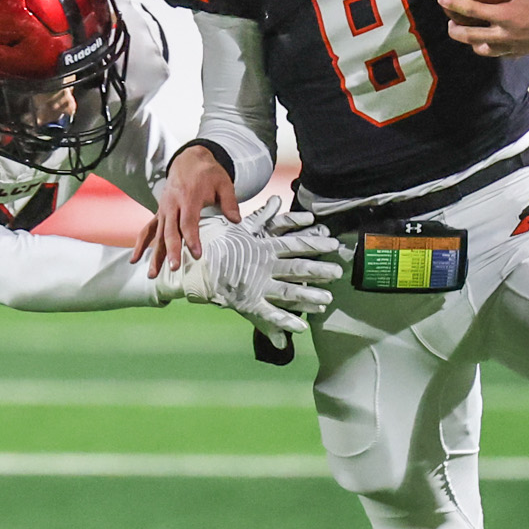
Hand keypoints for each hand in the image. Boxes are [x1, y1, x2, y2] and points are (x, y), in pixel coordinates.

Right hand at [131, 144, 238, 276]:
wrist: (188, 159)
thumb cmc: (208, 173)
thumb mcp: (224, 182)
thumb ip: (230, 201)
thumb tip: (236, 220)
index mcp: (188, 197)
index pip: (188, 221)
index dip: (192, 238)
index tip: (197, 254)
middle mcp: (172, 204)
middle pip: (170, 231)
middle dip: (171, 250)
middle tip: (175, 267)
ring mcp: (163, 210)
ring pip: (157, 234)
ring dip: (155, 254)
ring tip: (152, 274)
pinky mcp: (159, 213)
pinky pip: (147, 230)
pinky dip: (140, 244)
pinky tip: (134, 260)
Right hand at [168, 196, 342, 335]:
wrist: (189, 262)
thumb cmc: (215, 242)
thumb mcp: (240, 227)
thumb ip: (262, 215)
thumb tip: (277, 200)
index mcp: (263, 247)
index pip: (295, 244)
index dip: (315, 243)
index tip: (333, 243)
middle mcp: (263, 264)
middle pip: (298, 267)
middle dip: (319, 270)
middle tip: (339, 272)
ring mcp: (256, 283)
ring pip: (288, 291)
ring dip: (309, 297)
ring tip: (327, 302)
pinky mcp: (246, 300)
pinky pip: (269, 313)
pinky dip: (285, 321)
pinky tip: (300, 328)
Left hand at [437, 0, 528, 57]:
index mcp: (506, 16)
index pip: (472, 11)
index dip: (454, 5)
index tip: (442, 1)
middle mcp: (505, 34)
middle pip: (470, 37)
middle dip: (456, 31)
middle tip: (450, 24)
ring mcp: (513, 46)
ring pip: (483, 50)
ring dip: (472, 43)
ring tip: (467, 36)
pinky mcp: (522, 53)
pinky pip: (501, 54)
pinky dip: (492, 49)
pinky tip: (492, 43)